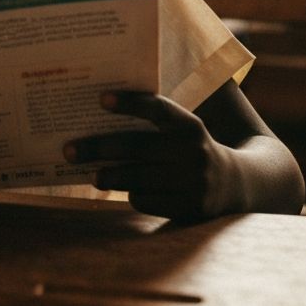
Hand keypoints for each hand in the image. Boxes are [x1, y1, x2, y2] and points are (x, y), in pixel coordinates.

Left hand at [63, 91, 238, 222]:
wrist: (235, 183)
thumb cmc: (192, 147)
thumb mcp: (184, 128)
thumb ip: (155, 121)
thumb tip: (99, 113)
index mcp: (190, 125)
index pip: (157, 108)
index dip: (129, 103)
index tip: (100, 99)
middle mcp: (193, 151)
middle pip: (136, 146)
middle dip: (98, 148)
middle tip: (69, 150)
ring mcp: (193, 182)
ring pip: (138, 178)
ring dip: (109, 176)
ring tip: (93, 174)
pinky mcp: (189, 207)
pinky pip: (148, 201)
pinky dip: (133, 195)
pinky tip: (127, 191)